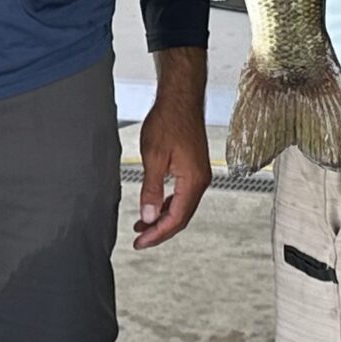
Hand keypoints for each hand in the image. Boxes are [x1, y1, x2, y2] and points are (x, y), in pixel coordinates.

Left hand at [132, 47, 212, 249]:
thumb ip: (151, 189)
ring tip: (143, 228)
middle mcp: (200, 180)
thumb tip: (148, 217)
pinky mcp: (194, 168)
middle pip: (181, 217)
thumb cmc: (169, 121)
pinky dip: (167, 206)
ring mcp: (199, 174)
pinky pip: (182, 195)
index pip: (176, 218)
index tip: (141, 243)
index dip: (157, 234)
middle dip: (160, 231)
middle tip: (140, 241)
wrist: (180, 98)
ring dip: (163, 219)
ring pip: (182, 207)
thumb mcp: (154, 157)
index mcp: (193, 181)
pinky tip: (154, 207)